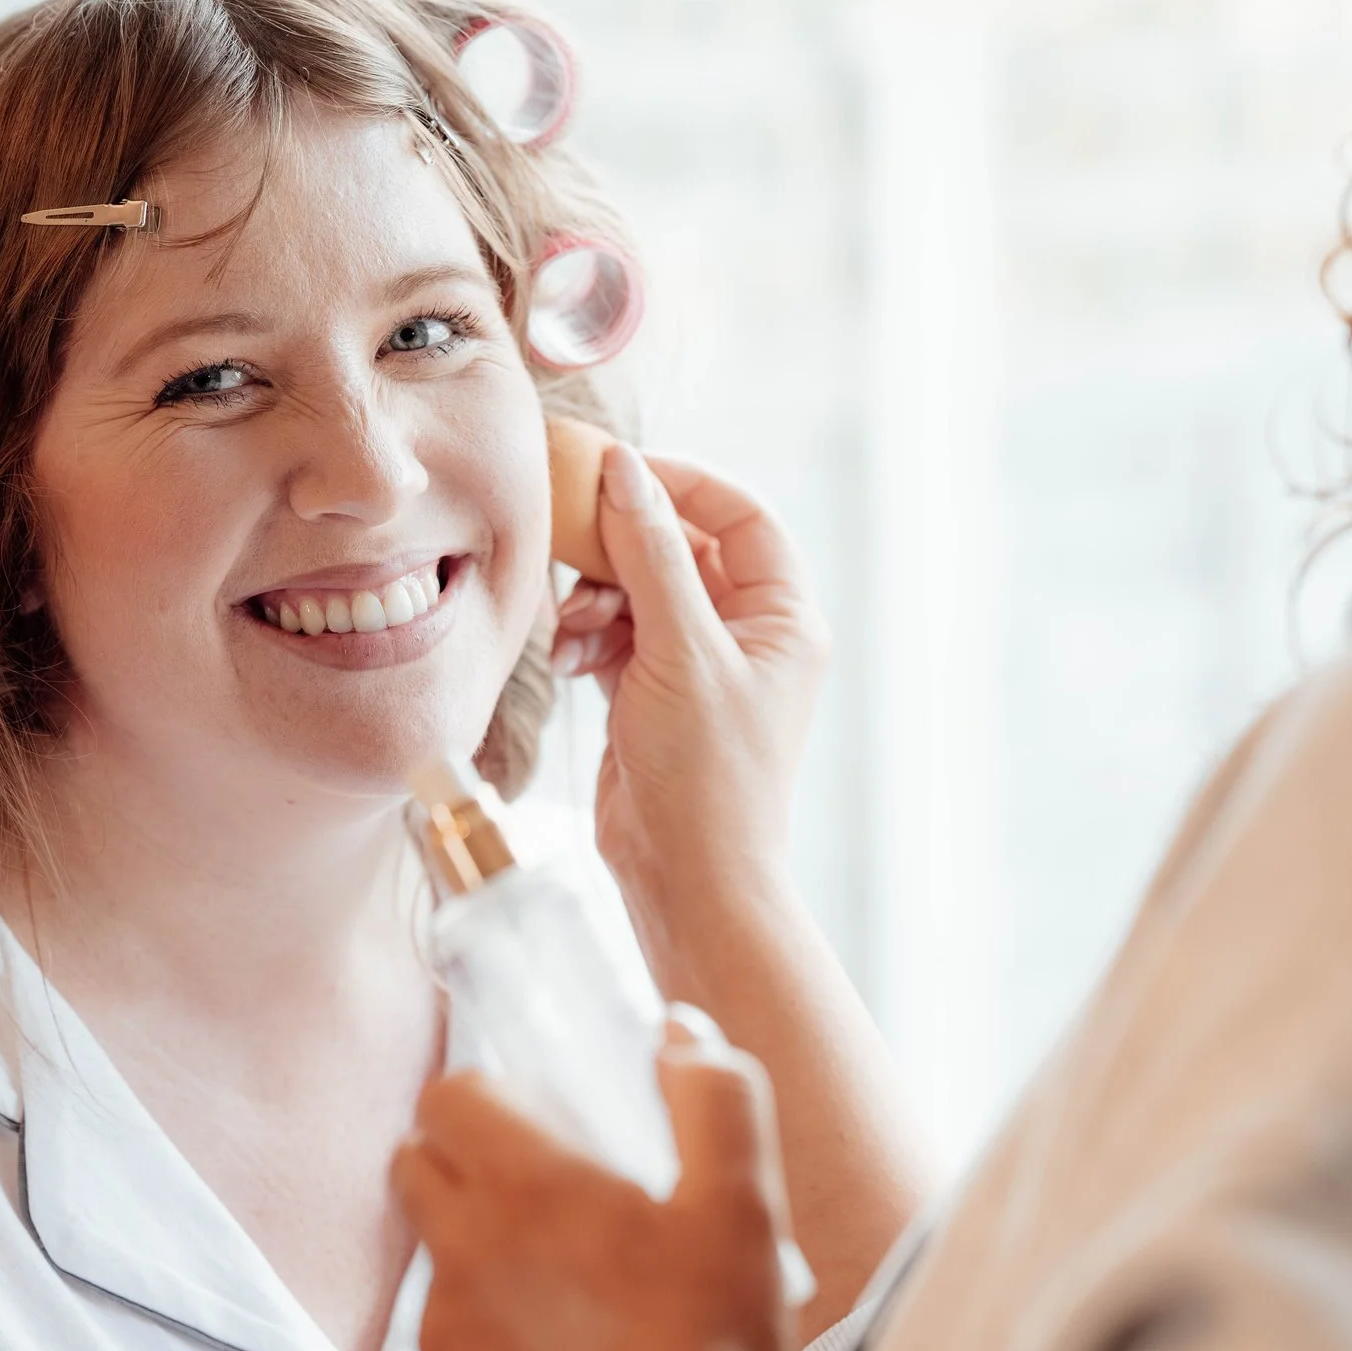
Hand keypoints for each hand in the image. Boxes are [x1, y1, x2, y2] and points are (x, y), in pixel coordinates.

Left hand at [392, 1039, 823, 1350]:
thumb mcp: (741, 1203)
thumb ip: (715, 1095)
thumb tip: (679, 1034)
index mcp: (528, 1186)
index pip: (450, 1095)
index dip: (494, 1093)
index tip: (551, 1119)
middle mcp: (464, 1252)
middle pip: (418, 1165)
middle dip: (468, 1158)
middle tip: (553, 1190)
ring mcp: (445, 1337)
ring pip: (438, 1258)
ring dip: (484, 1251)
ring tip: (572, 1287)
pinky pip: (449, 1346)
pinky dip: (490, 1338)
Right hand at [550, 448, 829, 922]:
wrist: (686, 880)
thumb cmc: (706, 775)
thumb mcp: (680, 652)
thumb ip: (652, 556)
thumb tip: (625, 470)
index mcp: (783, 617)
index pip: (741, 517)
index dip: (684, 486)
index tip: (618, 473)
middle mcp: (748, 636)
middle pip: (682, 549)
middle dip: (623, 548)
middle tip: (571, 541)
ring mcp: (699, 666)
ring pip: (640, 591)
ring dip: (596, 599)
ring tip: (571, 629)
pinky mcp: (653, 696)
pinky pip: (616, 636)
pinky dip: (587, 639)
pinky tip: (568, 661)